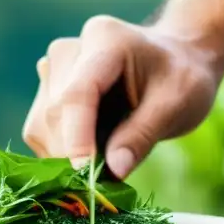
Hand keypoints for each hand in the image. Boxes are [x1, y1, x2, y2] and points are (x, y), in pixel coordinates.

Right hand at [22, 15, 223, 178]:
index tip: (85, 175)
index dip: (76, 137)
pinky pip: (40, 132)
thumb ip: (142, 136)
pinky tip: (94, 152)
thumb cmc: (182, 77)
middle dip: (74, 154)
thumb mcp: (177, 104)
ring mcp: (52, 71)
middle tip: (104, 184)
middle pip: (55, 113)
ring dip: (65, 156)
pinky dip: (62, 152)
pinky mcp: (46, 93)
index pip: (77, 93)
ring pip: (41, 125)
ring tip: (104, 162)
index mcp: (104, 40)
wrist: (178, 60)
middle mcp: (68, 51)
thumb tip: (113, 173)